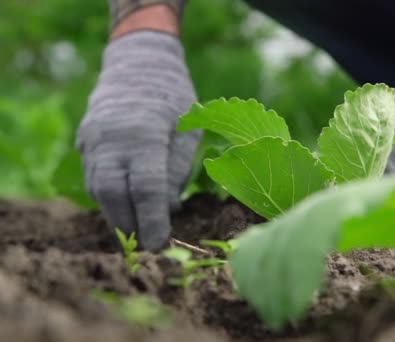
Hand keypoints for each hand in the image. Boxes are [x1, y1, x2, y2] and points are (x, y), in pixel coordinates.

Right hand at [77, 31, 200, 249]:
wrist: (138, 62)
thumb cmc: (174, 97)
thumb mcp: (190, 129)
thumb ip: (178, 169)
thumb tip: (167, 210)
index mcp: (143, 133)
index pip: (146, 188)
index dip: (153, 221)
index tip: (161, 246)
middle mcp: (111, 138)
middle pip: (112, 195)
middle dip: (129, 225)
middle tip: (148, 246)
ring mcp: (93, 139)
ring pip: (99, 189)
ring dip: (118, 214)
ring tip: (140, 230)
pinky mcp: (85, 141)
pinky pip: (94, 177)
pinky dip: (110, 197)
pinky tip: (127, 206)